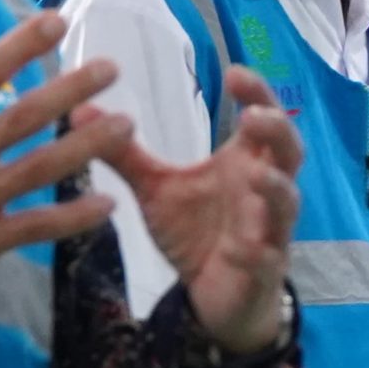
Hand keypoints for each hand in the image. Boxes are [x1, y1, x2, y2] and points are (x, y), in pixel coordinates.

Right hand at [0, 12, 125, 304]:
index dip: (24, 44)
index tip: (57, 21)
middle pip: (27, 115)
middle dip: (73, 90)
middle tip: (112, 68)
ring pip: (43, 167)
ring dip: (88, 145)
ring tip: (126, 124)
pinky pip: (37, 227)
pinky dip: (74, 218)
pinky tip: (109, 203)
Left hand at [97, 65, 301, 353]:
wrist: (212, 295)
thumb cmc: (194, 231)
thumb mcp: (156, 188)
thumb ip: (125, 153)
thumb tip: (79, 109)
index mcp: (244, 162)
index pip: (262, 119)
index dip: (257, 94)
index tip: (235, 72)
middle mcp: (264, 190)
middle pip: (289, 152)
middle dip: (276, 131)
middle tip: (253, 116)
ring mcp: (268, 229)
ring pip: (287, 202)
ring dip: (274, 188)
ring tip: (255, 176)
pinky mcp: (263, 269)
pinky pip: (266, 258)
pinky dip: (255, 252)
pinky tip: (239, 249)